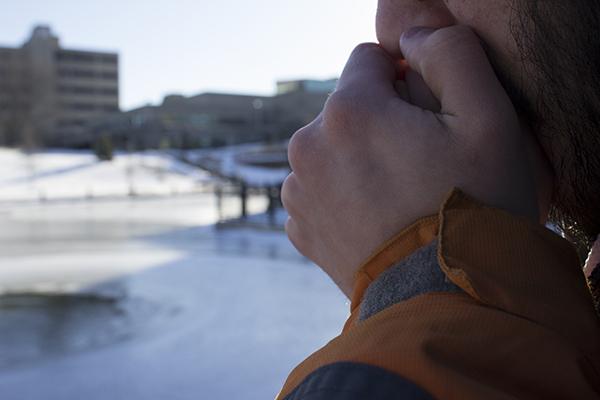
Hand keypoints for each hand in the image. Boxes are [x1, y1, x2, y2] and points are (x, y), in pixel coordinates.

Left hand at [282, 26, 551, 296]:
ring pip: (333, 148)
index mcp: (347, 111)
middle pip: (348, 106)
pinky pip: (322, 187)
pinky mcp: (300, 227)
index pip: (368, 59)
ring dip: (360, 159)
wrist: (441, 301)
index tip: (427, 117)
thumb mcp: (488, 118)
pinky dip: (345, 194)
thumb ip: (450, 53)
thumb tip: (411, 39)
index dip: (404, 78)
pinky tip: (377, 219)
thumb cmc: (471, 209)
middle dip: (380, 121)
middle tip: (420, 164)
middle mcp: (307, 146)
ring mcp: (298, 191)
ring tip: (400, 196)